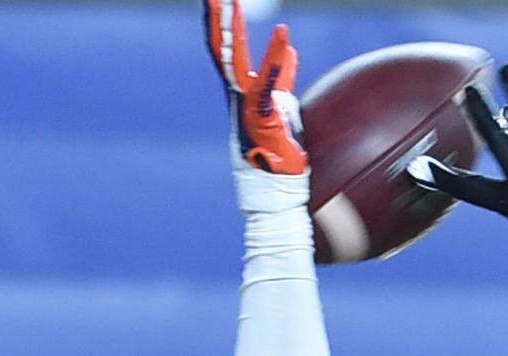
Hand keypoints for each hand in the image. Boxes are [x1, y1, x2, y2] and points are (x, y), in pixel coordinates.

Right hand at [204, 0, 306, 176]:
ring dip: (234, 30)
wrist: (275, 185)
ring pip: (236, 63)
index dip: (223, 23)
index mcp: (241, 91)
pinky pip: (267, 86)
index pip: (228, 50)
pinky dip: (275, 60)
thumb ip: (281, 77)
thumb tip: (289, 50)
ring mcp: (247, 108)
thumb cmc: (276, 149)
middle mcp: (239, 97)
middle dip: (218, 21)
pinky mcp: (263, 121)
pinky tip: (283, 35)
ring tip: (232, 0)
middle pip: (224, 51)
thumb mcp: (278, 103)